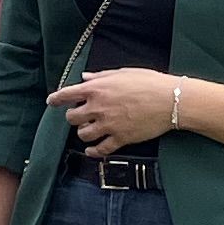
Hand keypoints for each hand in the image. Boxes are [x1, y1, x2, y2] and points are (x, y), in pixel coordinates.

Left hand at [53, 70, 181, 154]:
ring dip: (84, 133)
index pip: (66, 95)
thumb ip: (100, 76)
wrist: (172, 100)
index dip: (56, 99)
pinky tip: (92, 150)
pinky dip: (94, 152)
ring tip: (90, 130)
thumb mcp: (122, 73)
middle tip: (81, 116)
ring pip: (83, 135)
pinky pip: (101, 150)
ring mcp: (109, 125)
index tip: (51, 102)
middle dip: (73, 117)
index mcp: (96, 89)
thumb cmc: (149, 82)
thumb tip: (84, 77)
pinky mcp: (121, 138)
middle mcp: (98, 108)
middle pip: (71, 118)